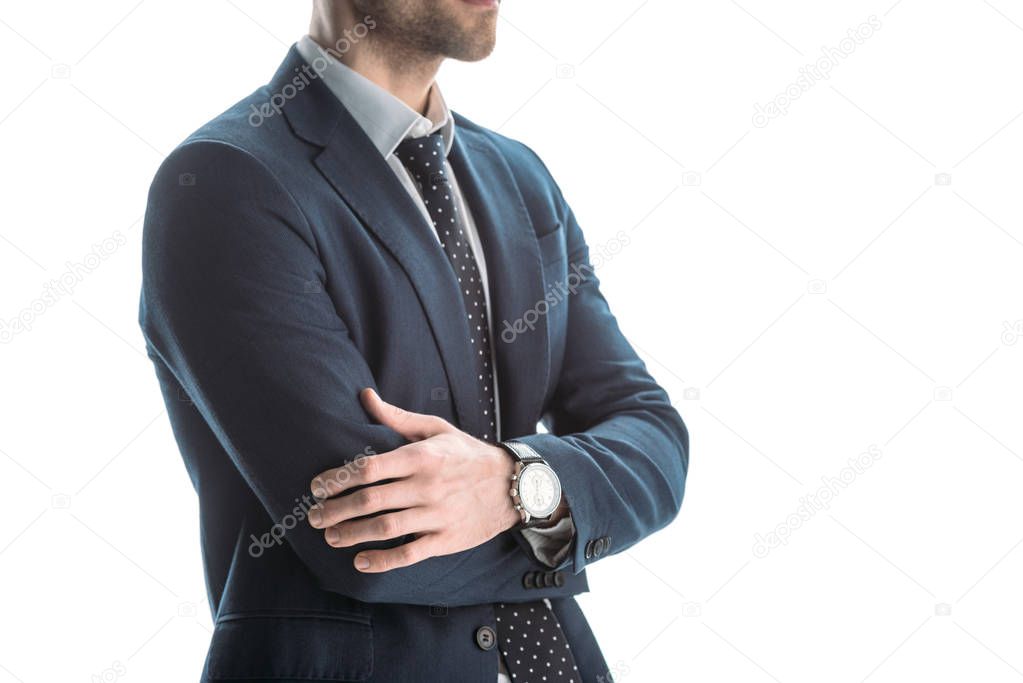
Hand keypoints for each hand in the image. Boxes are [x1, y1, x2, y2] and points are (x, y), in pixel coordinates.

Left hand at [308, 388, 520, 572]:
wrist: (511, 484)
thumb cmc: (467, 453)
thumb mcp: (436, 428)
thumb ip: (396, 417)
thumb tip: (365, 395)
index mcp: (421, 457)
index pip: (369, 468)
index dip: (337, 478)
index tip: (317, 486)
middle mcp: (427, 486)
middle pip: (370, 500)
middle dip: (335, 510)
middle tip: (314, 516)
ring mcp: (437, 515)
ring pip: (384, 528)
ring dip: (351, 534)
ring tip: (330, 537)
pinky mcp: (446, 539)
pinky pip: (409, 554)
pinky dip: (382, 561)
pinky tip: (360, 561)